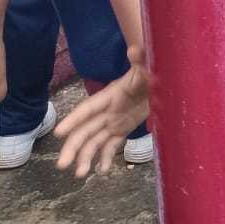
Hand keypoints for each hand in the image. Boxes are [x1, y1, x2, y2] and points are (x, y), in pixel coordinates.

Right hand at [55, 48, 150, 176]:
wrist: (166, 80)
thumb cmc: (154, 70)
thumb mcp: (148, 66)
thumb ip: (140, 59)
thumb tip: (134, 48)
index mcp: (110, 96)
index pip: (87, 109)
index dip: (73, 120)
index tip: (58, 133)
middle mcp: (107, 111)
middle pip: (85, 131)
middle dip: (72, 147)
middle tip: (61, 165)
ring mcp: (114, 121)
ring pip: (94, 142)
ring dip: (85, 157)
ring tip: (80, 175)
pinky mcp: (123, 129)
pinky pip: (111, 145)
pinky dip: (105, 158)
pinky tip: (101, 170)